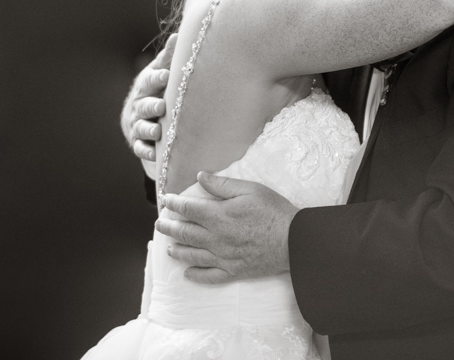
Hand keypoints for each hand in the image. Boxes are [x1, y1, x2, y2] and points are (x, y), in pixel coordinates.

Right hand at [120, 34, 176, 161]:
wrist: (141, 114)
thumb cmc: (157, 89)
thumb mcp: (161, 72)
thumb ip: (169, 58)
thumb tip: (179, 34)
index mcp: (146, 86)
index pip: (150, 81)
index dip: (158, 78)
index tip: (167, 75)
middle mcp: (139, 105)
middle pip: (144, 106)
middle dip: (152, 107)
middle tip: (162, 107)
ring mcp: (138, 125)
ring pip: (141, 128)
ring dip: (149, 130)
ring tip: (158, 132)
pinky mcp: (139, 143)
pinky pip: (142, 149)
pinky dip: (148, 152)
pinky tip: (156, 154)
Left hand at [156, 173, 298, 283]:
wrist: (293, 240)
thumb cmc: (273, 211)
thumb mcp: (250, 189)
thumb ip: (222, 184)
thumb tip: (200, 177)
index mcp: (218, 215)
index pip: (188, 208)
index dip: (174, 203)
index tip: (166, 200)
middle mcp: (215, 238)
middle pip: (185, 233)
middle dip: (169, 227)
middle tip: (160, 224)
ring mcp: (222, 257)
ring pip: (192, 255)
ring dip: (177, 250)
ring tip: (169, 248)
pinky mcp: (233, 271)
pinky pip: (208, 276)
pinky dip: (195, 275)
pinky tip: (188, 273)